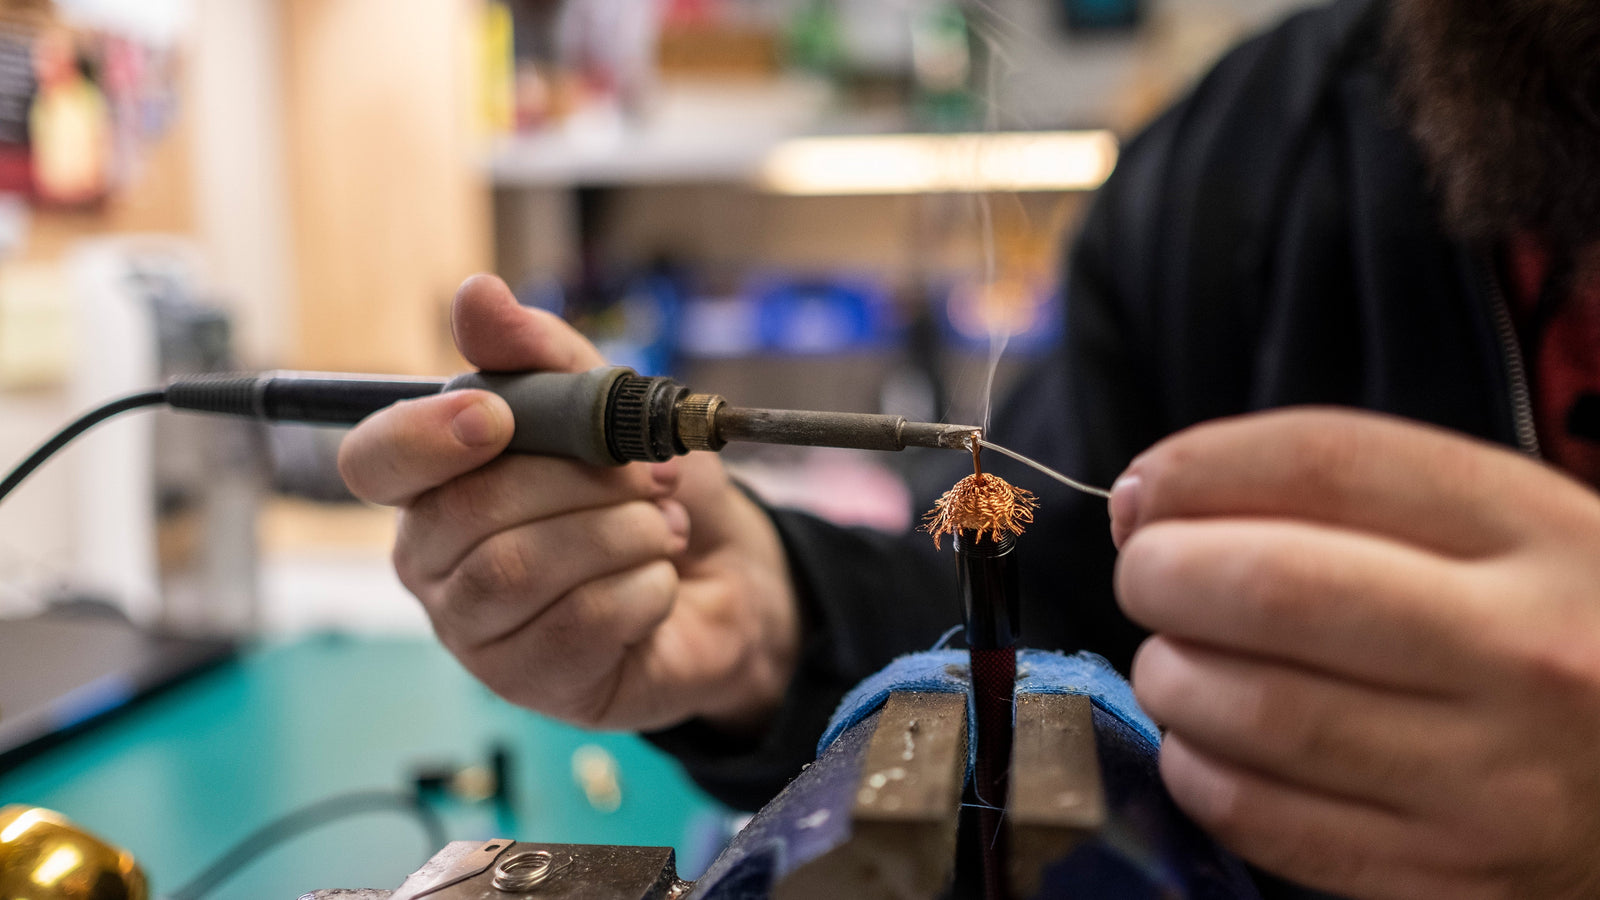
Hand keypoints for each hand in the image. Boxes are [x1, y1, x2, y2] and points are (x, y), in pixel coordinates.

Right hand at [338, 275, 798, 732]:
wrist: (729, 580)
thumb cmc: (649, 491)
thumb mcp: (610, 408)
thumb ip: (541, 356)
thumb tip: (476, 294)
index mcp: (437, 486)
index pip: (375, 462)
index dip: (424, 437)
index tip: (495, 417)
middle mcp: (437, 564)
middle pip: (465, 514)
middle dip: (577, 484)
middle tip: (641, 479)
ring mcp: (478, 633)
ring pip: (518, 571)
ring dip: (617, 533)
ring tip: (660, 527)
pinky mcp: (533, 683)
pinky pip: (579, 625)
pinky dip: (643, 588)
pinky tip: (659, 582)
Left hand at [1109, 409, 1599, 898]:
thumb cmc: (1555, 631)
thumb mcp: (1504, 529)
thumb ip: (1342, 494)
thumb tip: (1144, 500)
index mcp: (1540, 533)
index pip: (1324, 464)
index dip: (1196, 467)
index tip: (1146, 489)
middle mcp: (1524, 653)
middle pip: (1270, 588)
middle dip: (1160, 572)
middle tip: (1147, 576)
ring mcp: (1493, 780)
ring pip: (1252, 712)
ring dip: (1168, 676)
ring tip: (1177, 661)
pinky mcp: (1452, 879)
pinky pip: (1263, 819)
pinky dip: (1196, 771)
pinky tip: (1206, 742)